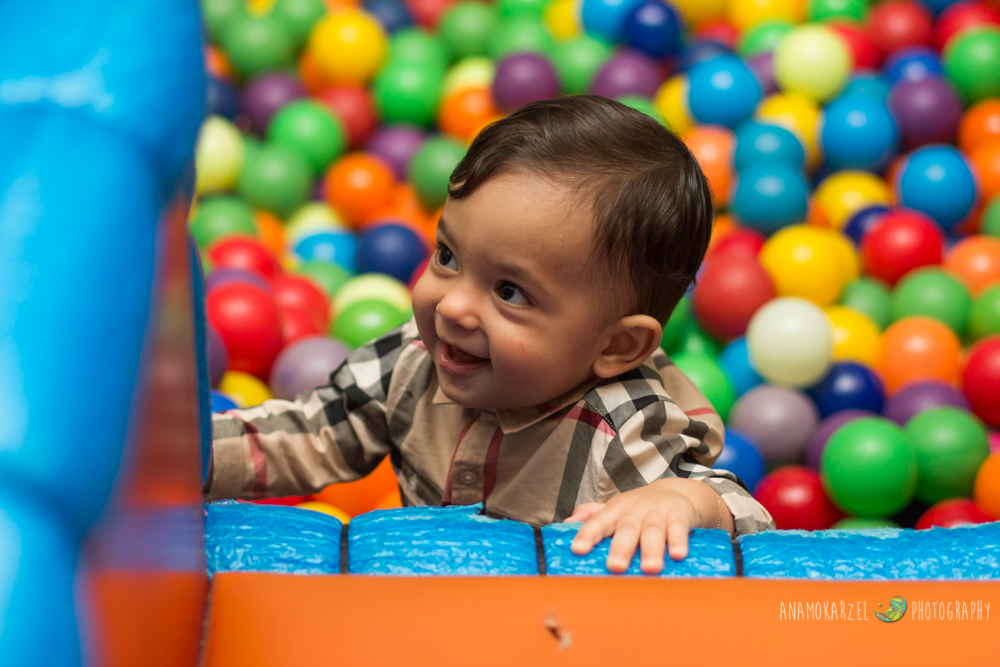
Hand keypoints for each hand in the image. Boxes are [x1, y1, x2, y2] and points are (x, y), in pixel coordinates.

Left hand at [565, 478, 723, 574]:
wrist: (676, 491)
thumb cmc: (639, 508)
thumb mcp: (615, 508)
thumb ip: (592, 516)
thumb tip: (564, 524)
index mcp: (615, 510)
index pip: (598, 522)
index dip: (587, 535)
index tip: (577, 550)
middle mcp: (635, 510)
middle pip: (626, 528)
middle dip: (620, 548)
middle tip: (615, 567)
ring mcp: (657, 511)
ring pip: (653, 530)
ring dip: (651, 550)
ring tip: (649, 569)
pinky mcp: (679, 513)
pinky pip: (679, 527)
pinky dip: (678, 540)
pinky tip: (677, 555)